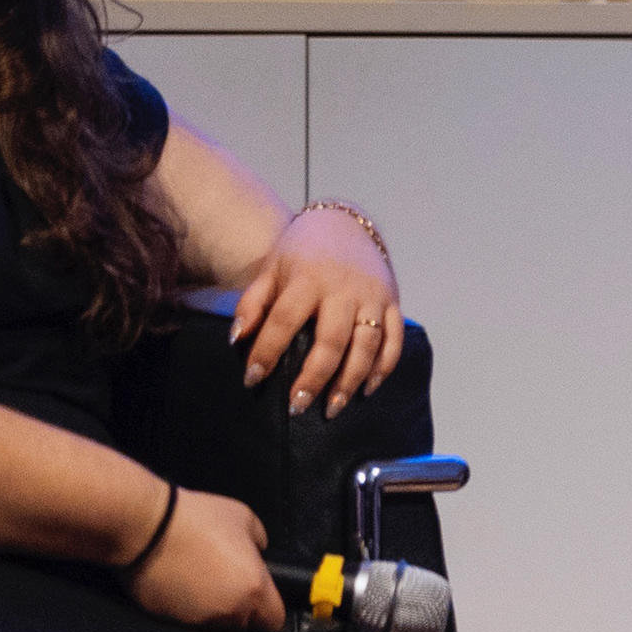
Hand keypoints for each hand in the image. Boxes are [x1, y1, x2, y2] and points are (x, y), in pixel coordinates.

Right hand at [126, 485, 278, 631]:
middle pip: (243, 624)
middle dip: (240, 609)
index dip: (269, 610)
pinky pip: (186, 620)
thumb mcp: (244, 518)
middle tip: (227, 582)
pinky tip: (180, 586)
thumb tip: (257, 553)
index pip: (273, 621)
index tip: (260, 595)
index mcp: (253, 589)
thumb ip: (259, 542)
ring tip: (201, 582)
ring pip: (215, 624)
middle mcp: (227, 612)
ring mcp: (196, 620)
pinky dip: (187, 608)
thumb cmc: (198, 518)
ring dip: (214, 610)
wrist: (146, 527)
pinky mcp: (168, 621)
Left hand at [232, 209, 401, 413]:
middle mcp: (345, 289)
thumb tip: (238, 340)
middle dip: (314, 377)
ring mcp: (373, 297)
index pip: (284, 320)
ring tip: (332, 408)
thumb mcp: (271, 269)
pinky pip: (394, 340)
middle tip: (297, 406)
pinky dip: (384, 367)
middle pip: (332, 340)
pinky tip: (367, 389)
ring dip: (350, 380)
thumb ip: (252, 303)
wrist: (345, 223)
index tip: (252, 378)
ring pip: (367, 345)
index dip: (267, 351)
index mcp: (309, 278)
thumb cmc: (301, 252)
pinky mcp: (394, 301)